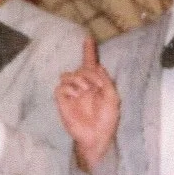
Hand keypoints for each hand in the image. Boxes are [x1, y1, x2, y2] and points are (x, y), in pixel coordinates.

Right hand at [56, 36, 119, 170]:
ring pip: (68, 75)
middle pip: (81, 69)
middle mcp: (83, 87)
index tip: (88, 38)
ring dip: (78, 79)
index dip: (89, 51)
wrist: (97, 136)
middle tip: (97, 85)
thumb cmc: (107, 119)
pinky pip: (60, 88)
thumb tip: (98, 66)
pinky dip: (69, 88)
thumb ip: (106, 81)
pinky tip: (76, 95)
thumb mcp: (113, 98)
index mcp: (95, 85)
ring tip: (86, 90)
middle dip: (89, 73)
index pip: (90, 65)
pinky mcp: (63, 102)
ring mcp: (72, 94)